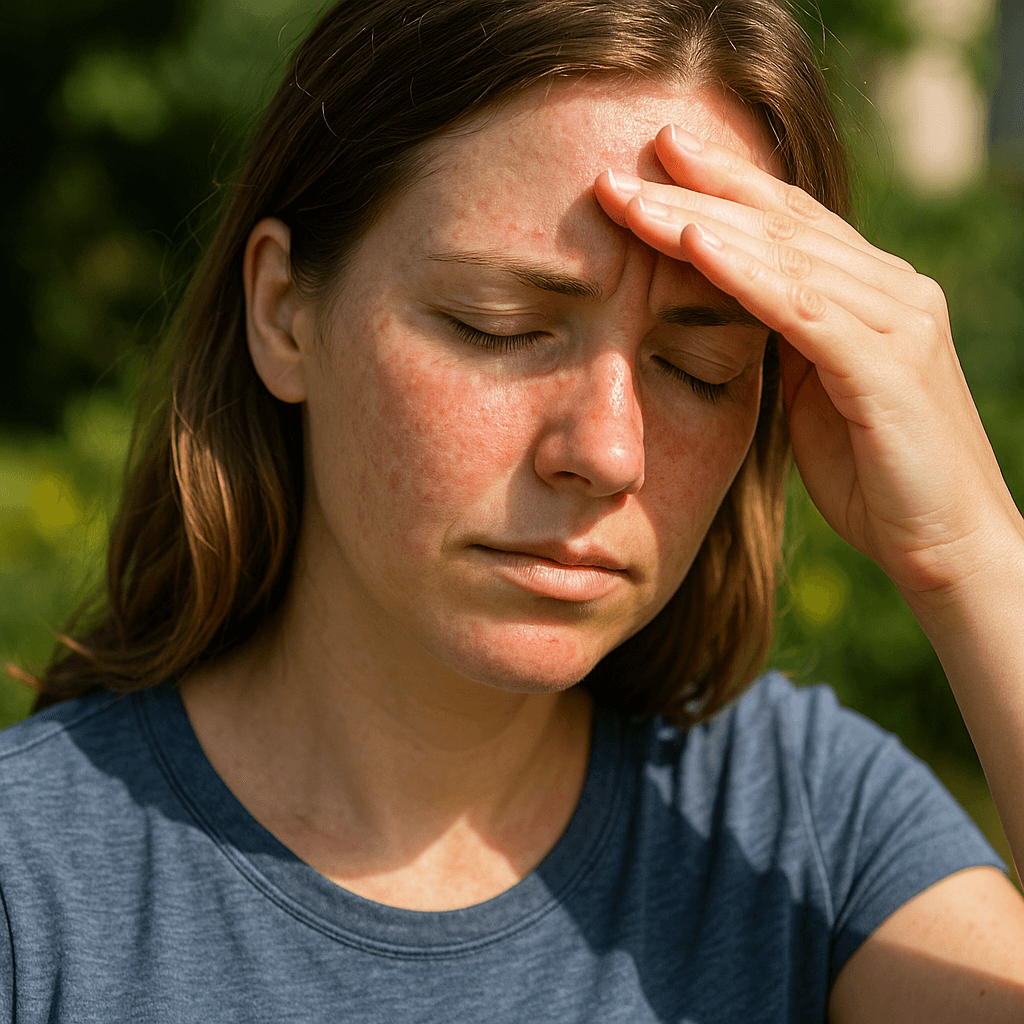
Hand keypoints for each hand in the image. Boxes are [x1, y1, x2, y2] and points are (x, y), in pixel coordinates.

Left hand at [594, 125, 1023, 604]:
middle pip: (780, 223)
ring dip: (702, 221)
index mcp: (870, 295)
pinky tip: (696, 244)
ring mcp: (896, 320)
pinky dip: (746, 274)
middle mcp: (890, 290)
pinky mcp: (888, 364)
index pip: (787, 224)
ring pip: (785, 254)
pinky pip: (804, 307)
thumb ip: (787, 342)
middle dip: (700, 188)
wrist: (944, 542)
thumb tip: (731, 307)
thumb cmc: (876, 475)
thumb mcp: (816, 395)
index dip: (725, 185)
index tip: (659, 158)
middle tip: (627, 161)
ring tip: (636, 197)